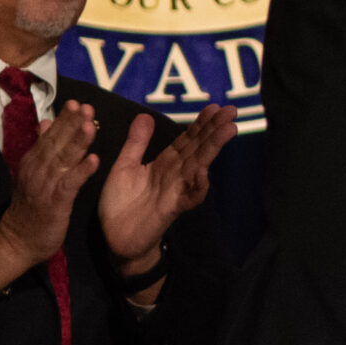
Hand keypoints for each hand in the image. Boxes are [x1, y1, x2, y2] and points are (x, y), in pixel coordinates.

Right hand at [0, 101, 98, 291]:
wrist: (19, 240)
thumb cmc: (33, 205)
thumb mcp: (34, 173)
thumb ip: (43, 147)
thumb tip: (47, 121)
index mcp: (34, 161)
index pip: (51, 135)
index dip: (64, 119)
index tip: (78, 102)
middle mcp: (38, 170)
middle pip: (57, 143)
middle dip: (72, 124)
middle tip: (87, 107)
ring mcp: (45, 186)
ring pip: (63, 160)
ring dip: (78, 142)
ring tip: (91, 125)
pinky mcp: (55, 203)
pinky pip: (69, 184)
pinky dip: (81, 172)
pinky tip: (94, 160)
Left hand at [99, 104, 236, 294]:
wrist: (114, 238)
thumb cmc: (120, 203)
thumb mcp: (124, 167)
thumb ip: (136, 143)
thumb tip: (145, 115)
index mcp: (166, 162)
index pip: (188, 139)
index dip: (201, 123)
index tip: (214, 106)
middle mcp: (176, 174)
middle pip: (199, 148)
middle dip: (215, 129)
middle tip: (231, 111)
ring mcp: (176, 190)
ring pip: (199, 165)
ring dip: (214, 148)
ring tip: (228, 130)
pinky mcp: (172, 209)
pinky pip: (189, 197)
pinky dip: (198, 187)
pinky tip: (204, 173)